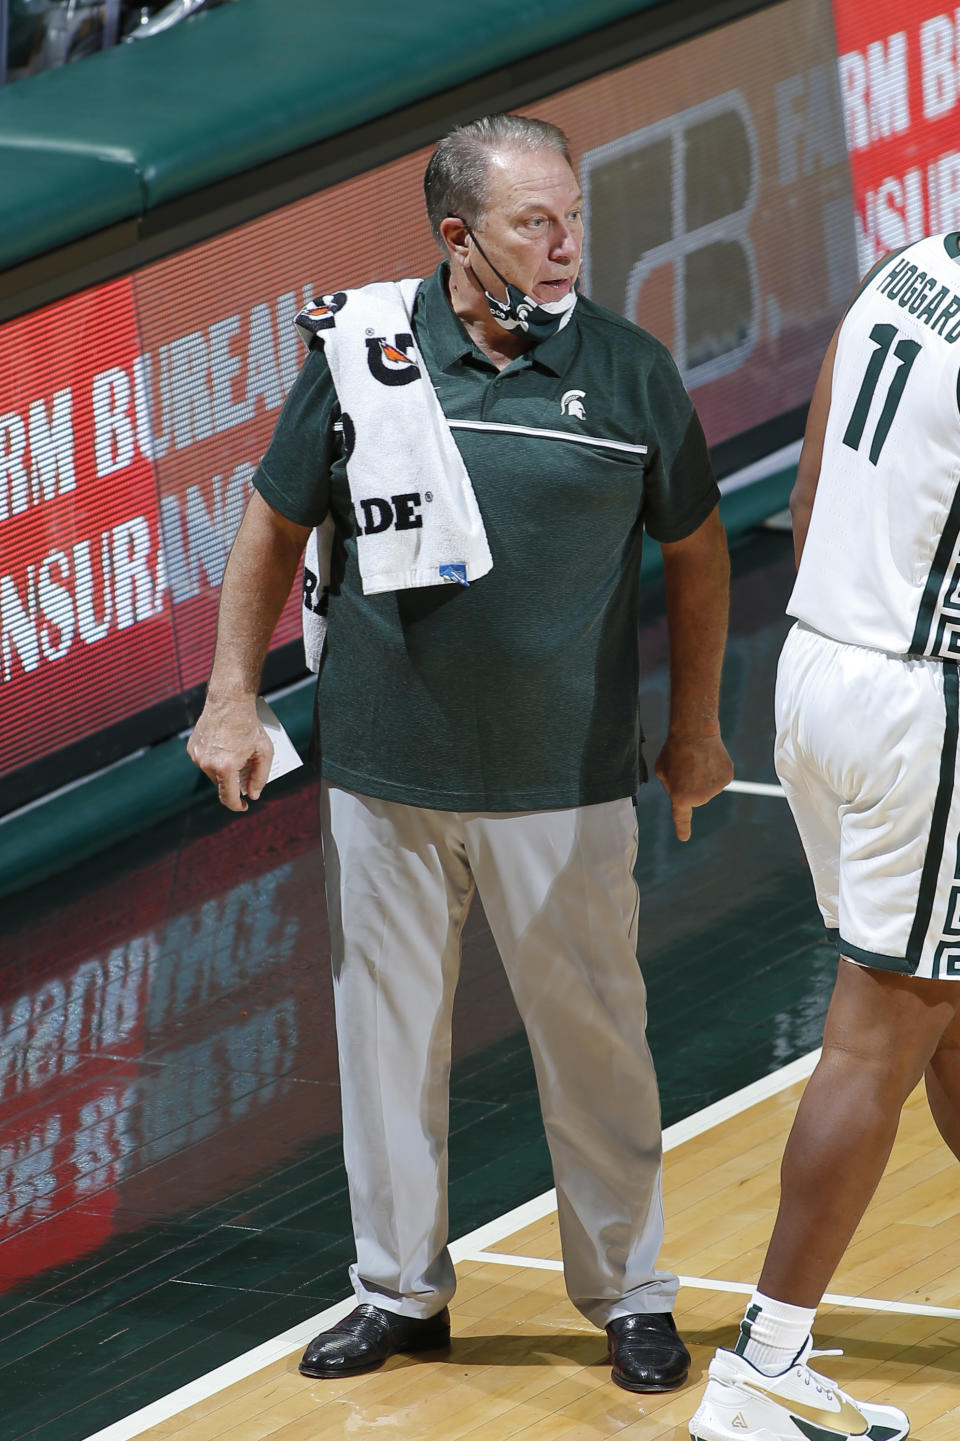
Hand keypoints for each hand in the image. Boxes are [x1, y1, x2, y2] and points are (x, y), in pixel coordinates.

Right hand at [186, 694, 273, 811]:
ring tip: (236, 756)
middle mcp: (207, 764)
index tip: (244, 806)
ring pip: (212, 774)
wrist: (229, 700)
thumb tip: (253, 794)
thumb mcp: (263, 752)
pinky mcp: (192, 748)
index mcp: (225, 767)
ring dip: (224, 771)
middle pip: (221, 785)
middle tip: (246, 773)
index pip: (228, 798)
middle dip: (233, 784)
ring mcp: (197, 756)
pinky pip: (205, 761)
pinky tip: (225, 749)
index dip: (237, 806)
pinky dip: (215, 760)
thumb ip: (260, 777)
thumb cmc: (249, 725)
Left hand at [654, 730, 733, 841]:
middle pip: (695, 798)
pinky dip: (714, 770)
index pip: (681, 818)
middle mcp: (700, 798)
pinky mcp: (727, 779)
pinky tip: (709, 758)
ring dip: (702, 777)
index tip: (684, 837)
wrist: (695, 732)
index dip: (682, 828)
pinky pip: (719, 779)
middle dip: (690, 786)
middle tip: (685, 767)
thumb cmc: (674, 750)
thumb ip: (671, 786)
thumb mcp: (663, 771)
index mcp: (681, 798)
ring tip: (697, 760)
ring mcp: (716, 789)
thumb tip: (680, 790)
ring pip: (708, 788)